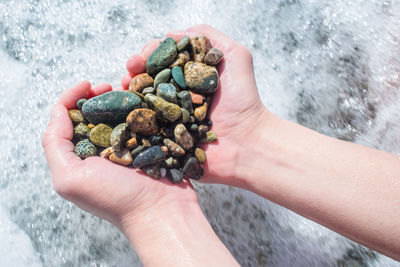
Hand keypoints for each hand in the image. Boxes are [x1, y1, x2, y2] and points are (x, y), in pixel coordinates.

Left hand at [41, 81, 198, 231]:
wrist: (161, 211)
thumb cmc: (116, 198)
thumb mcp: (71, 178)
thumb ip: (55, 145)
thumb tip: (59, 111)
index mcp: (80, 155)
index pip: (68, 118)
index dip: (73, 97)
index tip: (88, 84)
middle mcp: (102, 149)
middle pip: (94, 112)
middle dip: (98, 94)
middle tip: (109, 85)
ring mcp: (128, 146)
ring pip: (119, 112)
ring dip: (121, 96)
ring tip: (128, 86)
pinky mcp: (150, 144)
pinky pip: (143, 119)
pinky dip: (143, 106)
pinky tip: (146, 97)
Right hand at [122, 24, 269, 185]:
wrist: (246, 142)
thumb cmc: (243, 100)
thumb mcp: (235, 56)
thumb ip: (208, 36)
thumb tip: (170, 34)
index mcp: (190, 76)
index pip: (163, 60)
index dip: (149, 54)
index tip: (142, 57)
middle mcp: (178, 95)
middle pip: (148, 79)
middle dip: (134, 72)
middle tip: (129, 71)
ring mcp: (170, 117)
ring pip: (142, 101)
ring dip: (128, 92)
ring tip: (123, 88)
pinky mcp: (165, 139)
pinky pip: (143, 129)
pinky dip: (129, 119)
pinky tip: (123, 112)